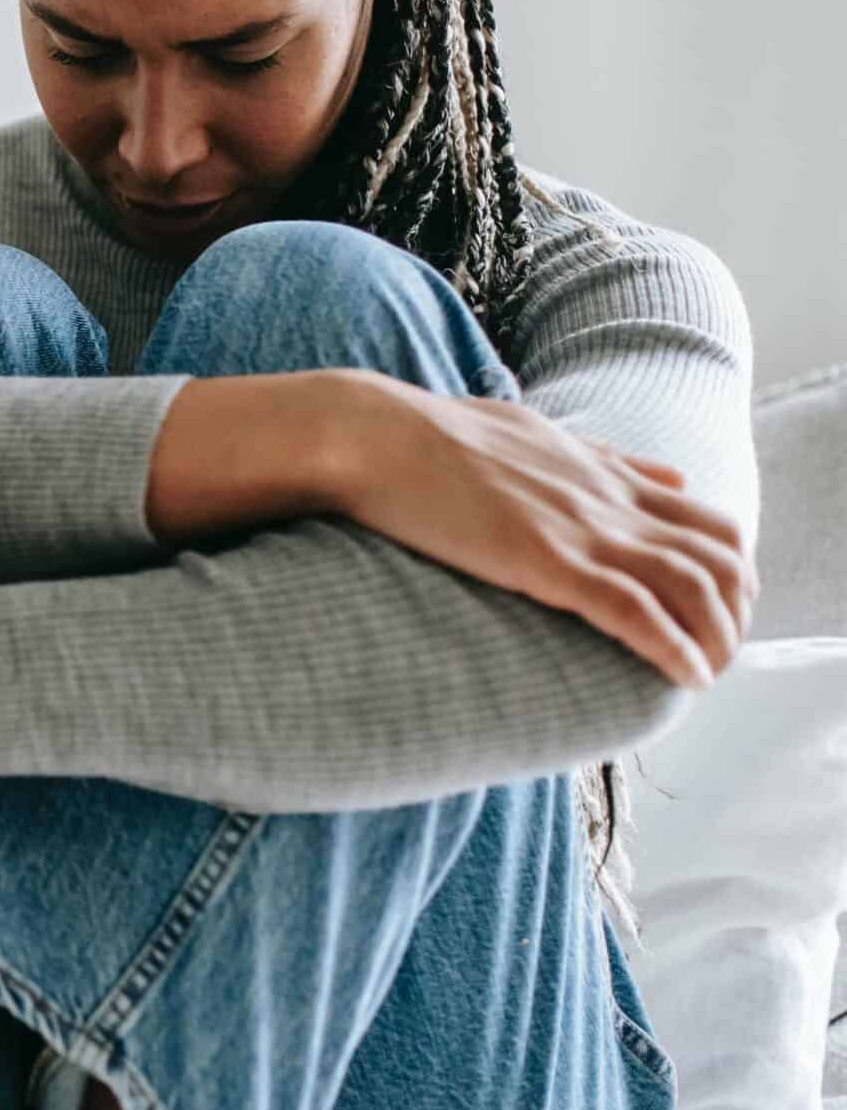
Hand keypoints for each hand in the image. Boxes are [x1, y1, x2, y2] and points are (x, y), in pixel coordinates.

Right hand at [325, 370, 754, 686]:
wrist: (373, 434)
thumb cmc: (432, 434)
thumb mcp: (536, 432)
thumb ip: (606, 458)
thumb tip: (671, 473)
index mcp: (604, 472)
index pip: (711, 520)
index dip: (732, 572)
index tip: (720, 610)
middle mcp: (609, 499)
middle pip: (722, 557)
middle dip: (737, 611)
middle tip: (719, 650)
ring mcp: (582, 529)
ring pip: (695, 587)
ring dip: (716, 638)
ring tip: (708, 673)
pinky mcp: (548, 560)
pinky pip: (636, 610)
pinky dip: (674, 649)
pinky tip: (686, 677)